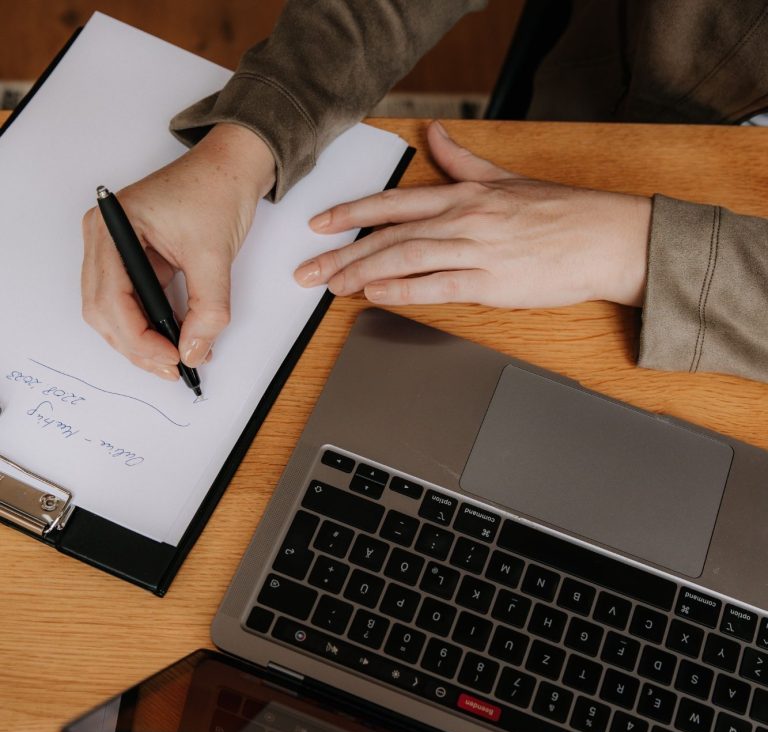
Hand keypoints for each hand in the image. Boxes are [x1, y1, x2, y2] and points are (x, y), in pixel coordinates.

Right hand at [81, 123, 275, 379]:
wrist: (232, 167)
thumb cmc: (217, 191)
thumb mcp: (215, 256)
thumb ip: (208, 309)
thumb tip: (195, 351)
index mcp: (113, 228)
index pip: (110, 298)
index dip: (138, 338)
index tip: (171, 359)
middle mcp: (105, 239)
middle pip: (104, 311)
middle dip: (137, 346)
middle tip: (174, 369)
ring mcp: (117, 250)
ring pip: (115, 312)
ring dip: (143, 341)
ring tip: (178, 359)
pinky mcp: (136, 259)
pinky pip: (135, 302)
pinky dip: (153, 326)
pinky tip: (176, 341)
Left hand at [295, 121, 649, 308]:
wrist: (607, 238)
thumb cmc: (561, 212)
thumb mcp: (506, 178)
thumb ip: (463, 160)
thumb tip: (434, 134)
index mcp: (464, 196)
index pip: (394, 203)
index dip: (351, 213)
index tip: (319, 225)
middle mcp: (463, 219)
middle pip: (389, 235)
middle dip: (342, 253)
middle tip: (308, 269)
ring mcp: (476, 250)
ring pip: (405, 259)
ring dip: (363, 272)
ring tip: (332, 285)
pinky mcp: (492, 281)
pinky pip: (438, 286)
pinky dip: (403, 291)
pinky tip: (376, 296)